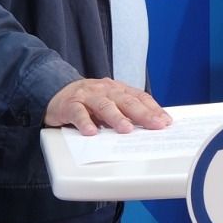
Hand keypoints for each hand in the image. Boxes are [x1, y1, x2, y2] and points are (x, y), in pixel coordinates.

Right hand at [44, 78, 170, 134]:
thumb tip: (148, 127)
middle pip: (126, 101)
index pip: (139, 97)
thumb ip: (125, 112)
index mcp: (118, 89)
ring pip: (104, 105)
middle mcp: (105, 90)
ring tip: (126, 129)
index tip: (166, 122)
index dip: (153, 109)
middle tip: (155, 126)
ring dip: (116, 118)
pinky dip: (85, 123)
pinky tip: (91, 133)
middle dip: (143, 114)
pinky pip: (78, 114)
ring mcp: (88, 96)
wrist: (56, 92)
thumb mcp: (109, 103)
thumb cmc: (88, 101)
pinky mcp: (70, 104)